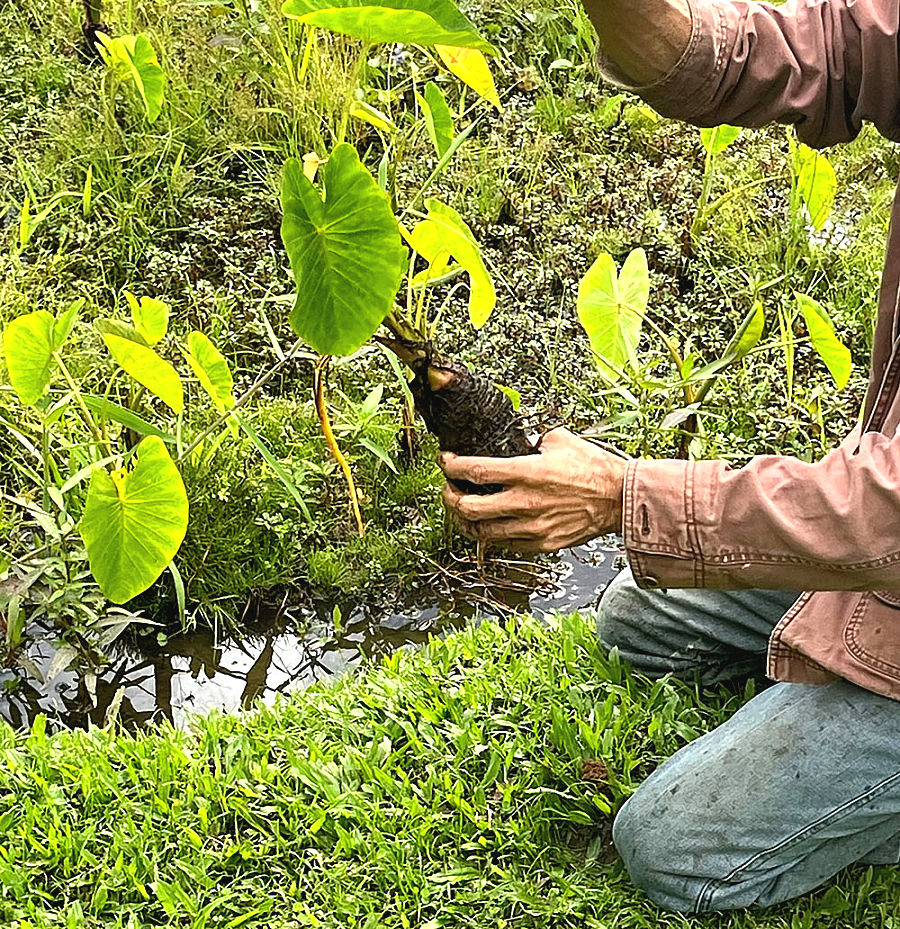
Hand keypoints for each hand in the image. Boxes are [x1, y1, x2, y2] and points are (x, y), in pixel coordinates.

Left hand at [439, 427, 628, 552]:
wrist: (620, 499)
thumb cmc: (594, 468)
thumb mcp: (560, 440)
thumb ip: (531, 439)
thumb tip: (516, 440)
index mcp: (526, 472)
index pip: (474, 470)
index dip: (451, 466)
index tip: (445, 461)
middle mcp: (524, 502)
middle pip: (467, 507)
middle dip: (449, 497)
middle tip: (448, 488)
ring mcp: (531, 527)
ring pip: (481, 532)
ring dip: (464, 520)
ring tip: (461, 509)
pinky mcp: (541, 544)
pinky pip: (504, 543)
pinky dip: (490, 534)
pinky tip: (489, 523)